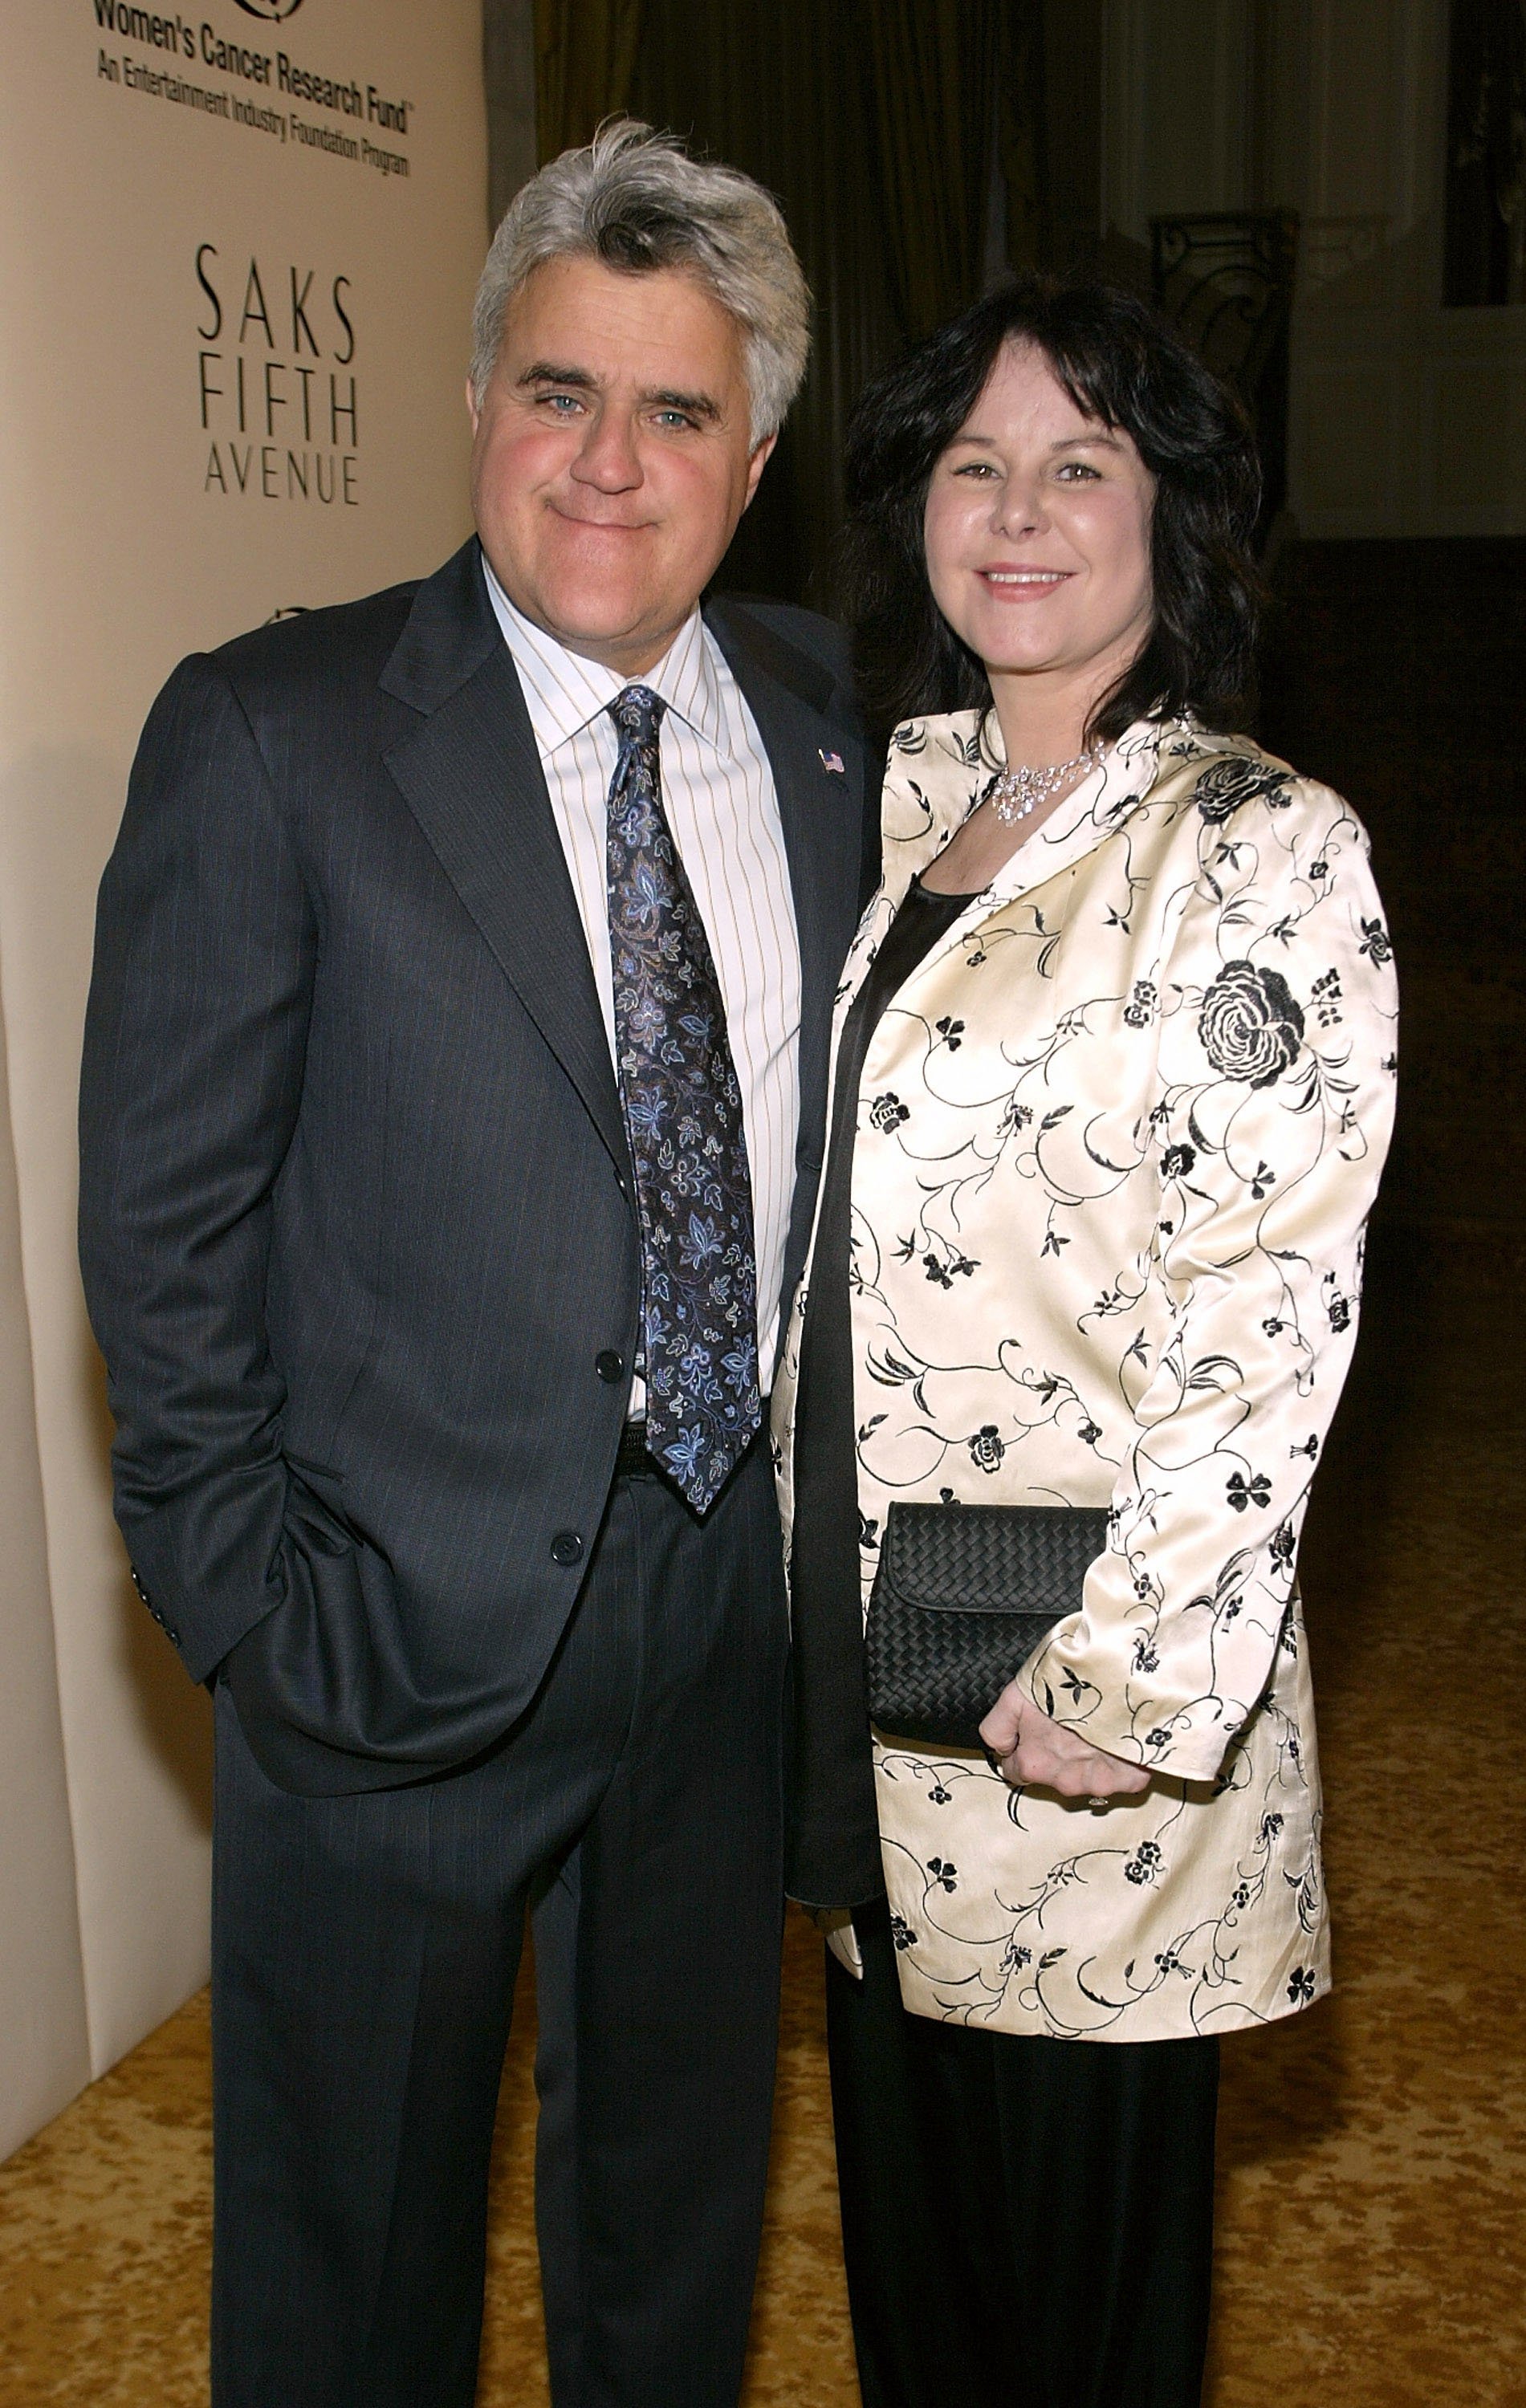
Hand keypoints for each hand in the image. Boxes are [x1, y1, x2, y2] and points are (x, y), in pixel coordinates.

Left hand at [978, 1678, 1150, 1800]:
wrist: (1117, 1678)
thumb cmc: (1065, 1684)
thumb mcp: (1016, 1697)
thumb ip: (997, 1729)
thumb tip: (1000, 1748)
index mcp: (1033, 1763)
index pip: (1015, 1772)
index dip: (1021, 1751)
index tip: (1033, 1735)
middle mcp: (1064, 1782)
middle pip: (1052, 1775)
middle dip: (1058, 1754)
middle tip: (1069, 1722)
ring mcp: (1099, 1783)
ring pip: (1087, 1777)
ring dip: (1088, 1758)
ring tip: (1094, 1725)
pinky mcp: (1130, 1780)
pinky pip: (1122, 1777)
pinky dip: (1120, 1760)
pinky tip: (1117, 1736)